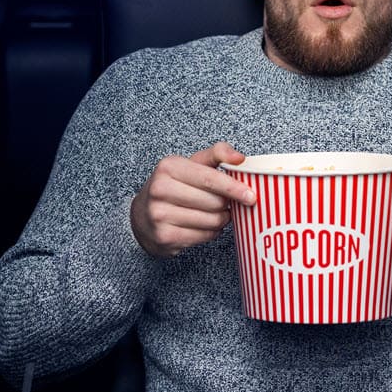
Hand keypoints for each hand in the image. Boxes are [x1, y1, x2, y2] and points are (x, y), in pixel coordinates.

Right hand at [130, 142, 255, 257]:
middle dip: (227, 204)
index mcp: (169, 167)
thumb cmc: (172, 187)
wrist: (140, 216)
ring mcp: (160, 215)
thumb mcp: (190, 164)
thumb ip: (216, 154)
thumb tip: (240, 158)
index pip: (210, 178)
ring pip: (212, 220)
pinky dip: (211, 232)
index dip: (233, 187)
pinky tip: (204, 225)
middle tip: (225, 203)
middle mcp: (160, 189)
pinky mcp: (165, 236)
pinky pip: (204, 236)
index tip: (251, 195)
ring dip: (221, 219)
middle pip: (214, 202)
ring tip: (215, 213)